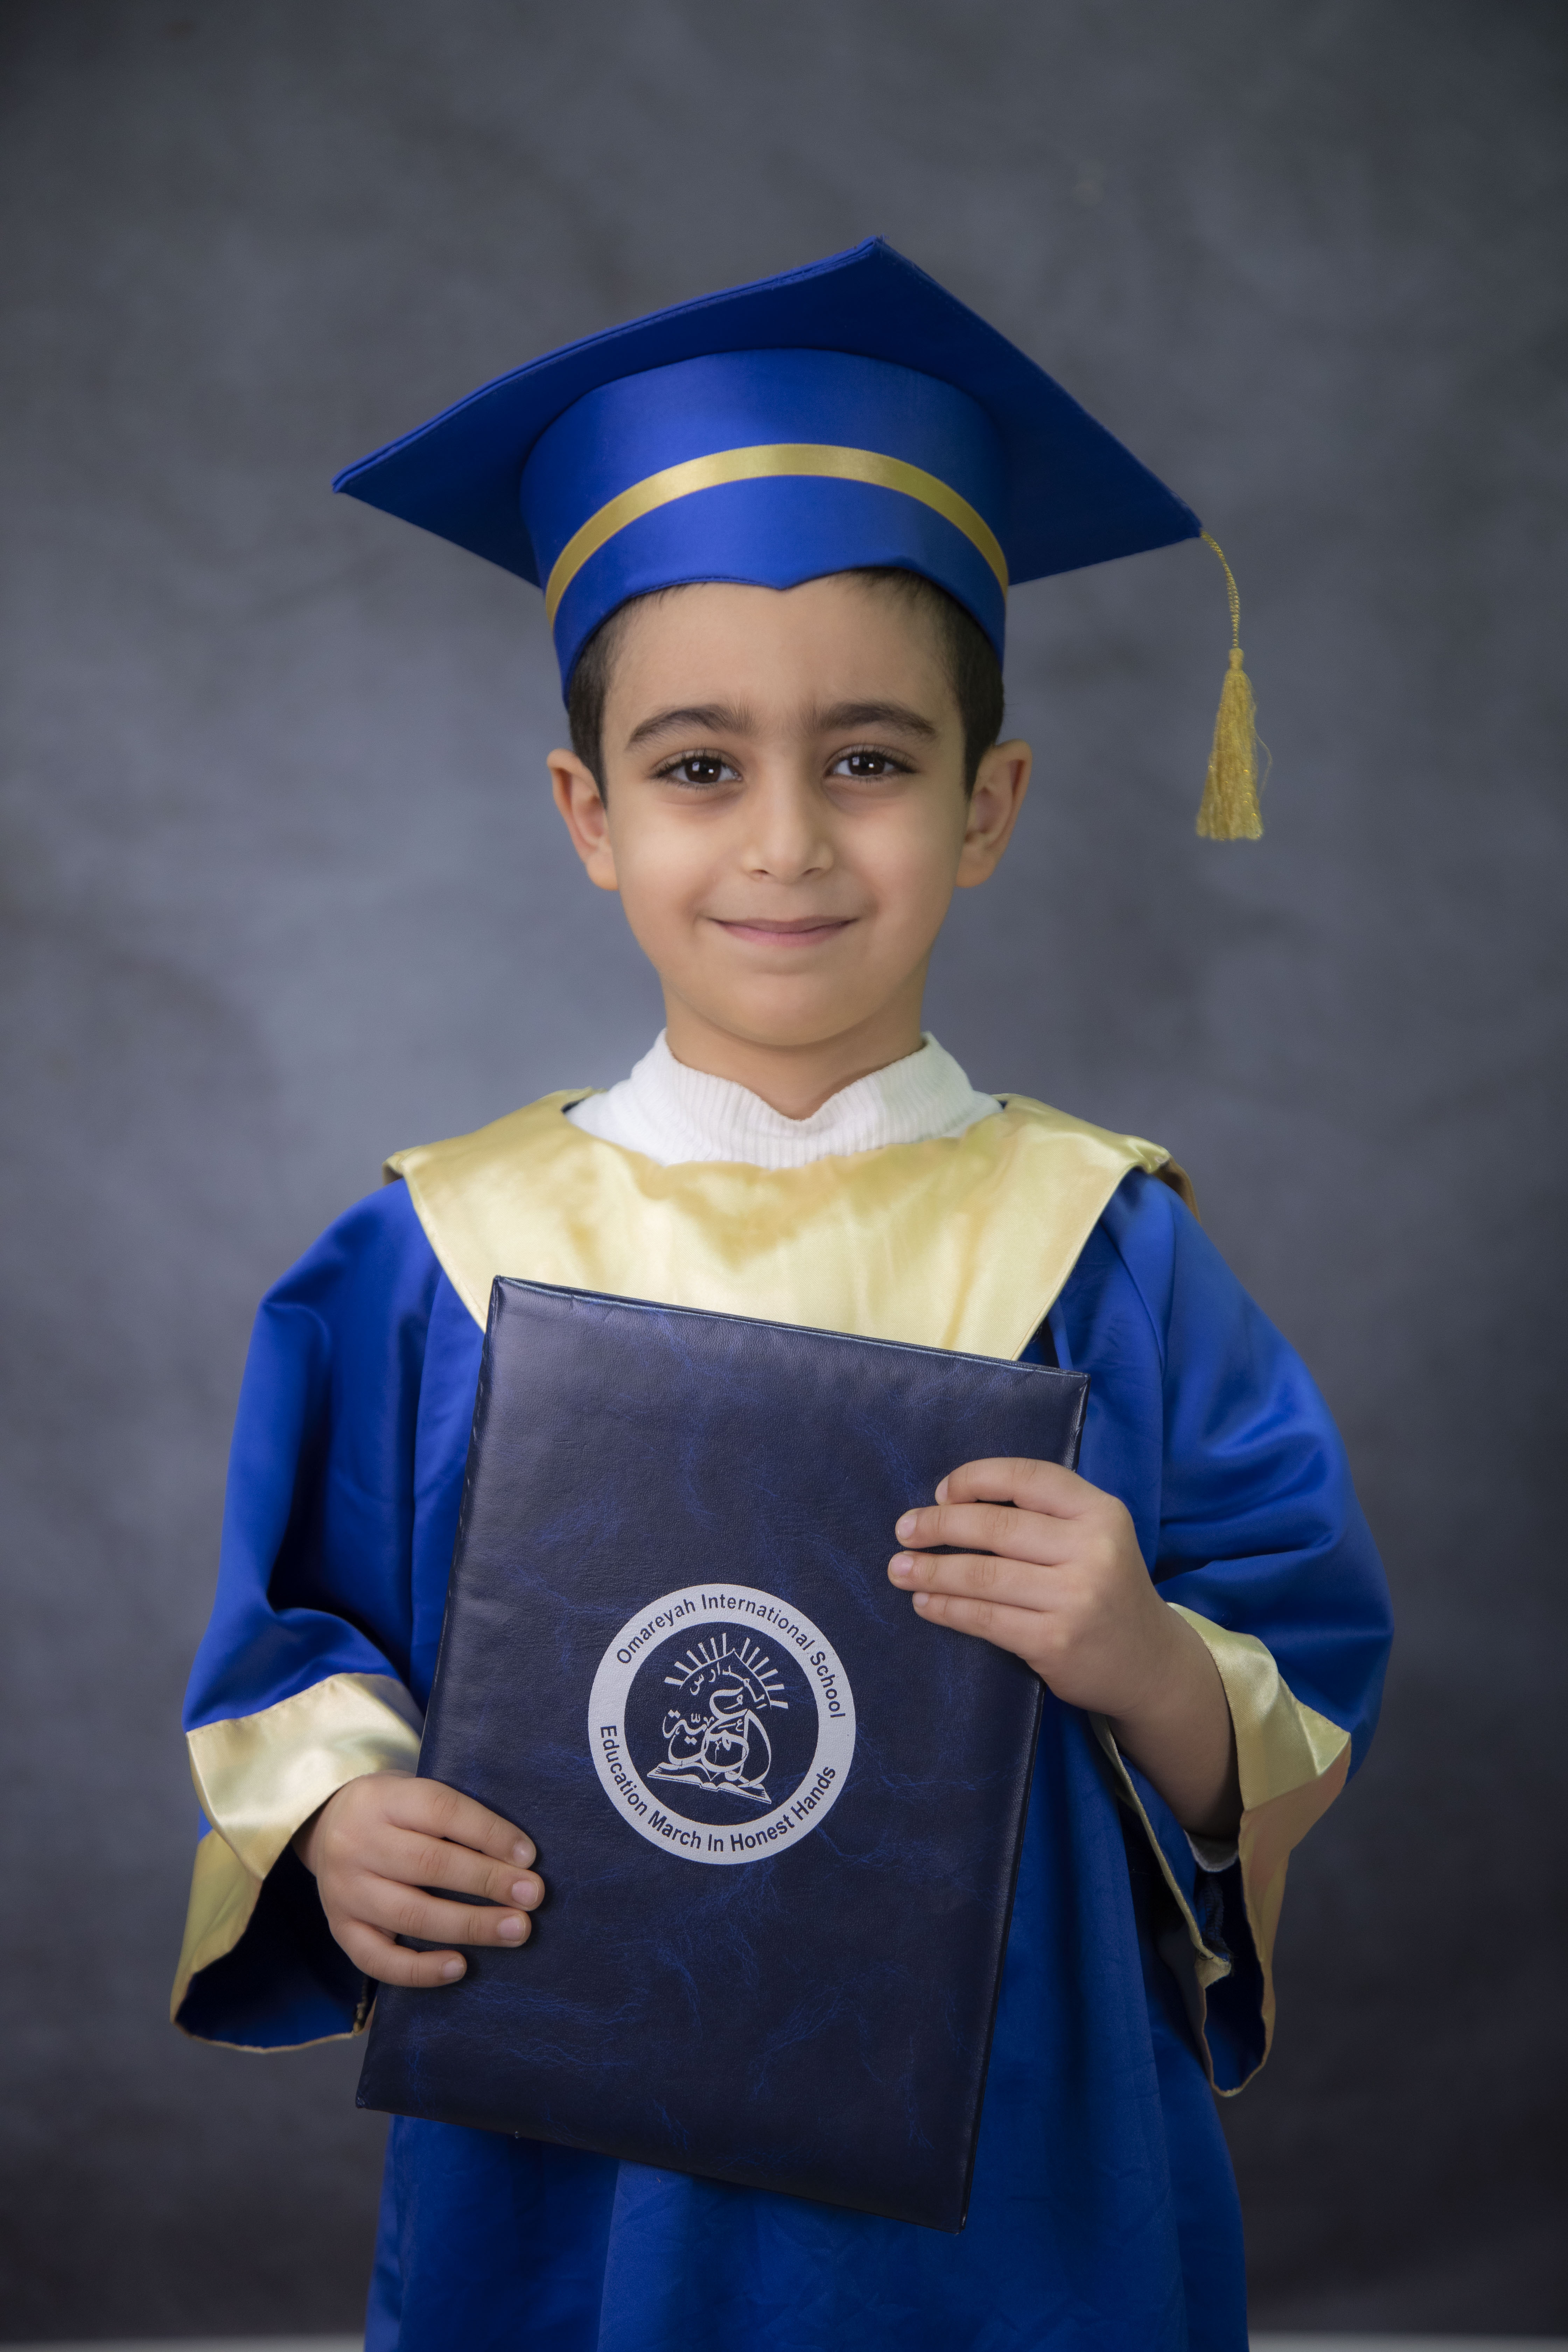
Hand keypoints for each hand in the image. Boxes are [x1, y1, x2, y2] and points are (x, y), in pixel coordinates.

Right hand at [295, 1771, 543, 1987]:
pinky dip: (420, 1969)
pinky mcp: (339, 1930)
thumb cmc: (395, 1812)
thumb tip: (520, 1858)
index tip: (529, 1856)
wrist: (327, 1827)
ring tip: (516, 1930)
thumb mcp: (417, 1794)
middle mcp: (358, 1843)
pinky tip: (460, 1967)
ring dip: (470, 1926)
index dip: (489, 1833)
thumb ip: (458, 1817)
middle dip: (488, 1882)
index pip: (442, 1810)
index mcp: (383, 1798)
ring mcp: (344, 1891)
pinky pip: (377, 1960)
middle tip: (533, 1896)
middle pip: (428, 1864)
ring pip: (410, 1914)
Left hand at [888, 1458, 1239, 1838]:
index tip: (941, 1492)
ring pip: (983, 1576)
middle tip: (904, 1530)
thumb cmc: (1106, 1588)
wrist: (1149, 1663)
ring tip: (899, 1569)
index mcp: (1100, 1512)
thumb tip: (952, 1502)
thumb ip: (1041, 1514)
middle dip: (939, 1526)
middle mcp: (1092, 1550)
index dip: (976, 1479)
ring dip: (931, 1571)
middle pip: (996, 1528)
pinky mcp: (1054, 1640)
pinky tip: (925, 1603)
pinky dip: (947, 1609)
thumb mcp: (1094, 1535)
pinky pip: (985, 1619)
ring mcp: (1074, 1598)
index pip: (1027, 1477)